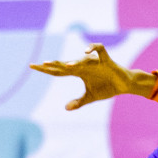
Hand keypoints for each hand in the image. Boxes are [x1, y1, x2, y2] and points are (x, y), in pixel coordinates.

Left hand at [31, 44, 155, 110]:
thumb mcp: (91, 97)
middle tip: (39, 64)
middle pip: (65, 64)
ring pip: (82, 60)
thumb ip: (79, 102)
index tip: (33, 66)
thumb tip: (66, 108)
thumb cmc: (107, 87)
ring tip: (65, 66)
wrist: (124, 84)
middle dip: (53, 64)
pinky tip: (85, 52)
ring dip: (74, 62)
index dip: (46, 69)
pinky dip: (93, 49)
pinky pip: (99, 50)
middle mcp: (84, 66)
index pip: (58, 71)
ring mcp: (94, 62)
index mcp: (78, 72)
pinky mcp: (106, 60)